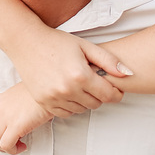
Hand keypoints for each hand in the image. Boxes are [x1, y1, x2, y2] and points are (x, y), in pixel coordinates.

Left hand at [0, 84, 54, 153]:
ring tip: (19, 145)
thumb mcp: (21, 97)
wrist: (50, 89)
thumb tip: (20, 123)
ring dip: (6, 148)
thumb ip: (14, 108)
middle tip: (13, 145)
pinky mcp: (15, 125)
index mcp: (0, 101)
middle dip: (0, 144)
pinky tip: (23, 146)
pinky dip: (13, 150)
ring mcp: (5, 117)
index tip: (8, 136)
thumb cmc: (40, 93)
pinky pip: (6, 145)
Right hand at [9, 28, 128, 116]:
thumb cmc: (57, 42)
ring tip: (81, 87)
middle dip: (100, 96)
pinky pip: (65, 113)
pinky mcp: (43, 102)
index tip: (116, 89)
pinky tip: (70, 93)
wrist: (26, 42)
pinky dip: (71, 106)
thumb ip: (108, 61)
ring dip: (86, 101)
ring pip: (81, 110)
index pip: (109, 95)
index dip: (116, 93)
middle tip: (96, 84)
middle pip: (96, 104)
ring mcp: (54, 97)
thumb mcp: (85, 46)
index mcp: (81, 75)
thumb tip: (128, 73)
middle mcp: (67, 89)